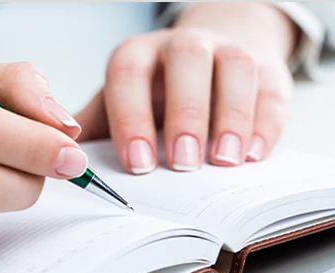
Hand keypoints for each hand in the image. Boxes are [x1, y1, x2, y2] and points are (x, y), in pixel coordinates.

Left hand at [76, 2, 297, 172]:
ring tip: (225, 161)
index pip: (129, 74)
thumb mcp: (128, 102)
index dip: (131, 118)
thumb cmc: (163, 90)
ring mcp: (229, 51)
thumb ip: (102, 126)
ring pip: (234, 68)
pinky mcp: (268, 69)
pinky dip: (265, 123)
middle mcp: (185, 45)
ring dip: (231, 116)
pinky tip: (254, 154)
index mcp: (141, 54)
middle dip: (185, 114)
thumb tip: (64, 160)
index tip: (138, 165)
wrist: (218, 54)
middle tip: (183, 164)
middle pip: (186, 62)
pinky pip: (270, 90)